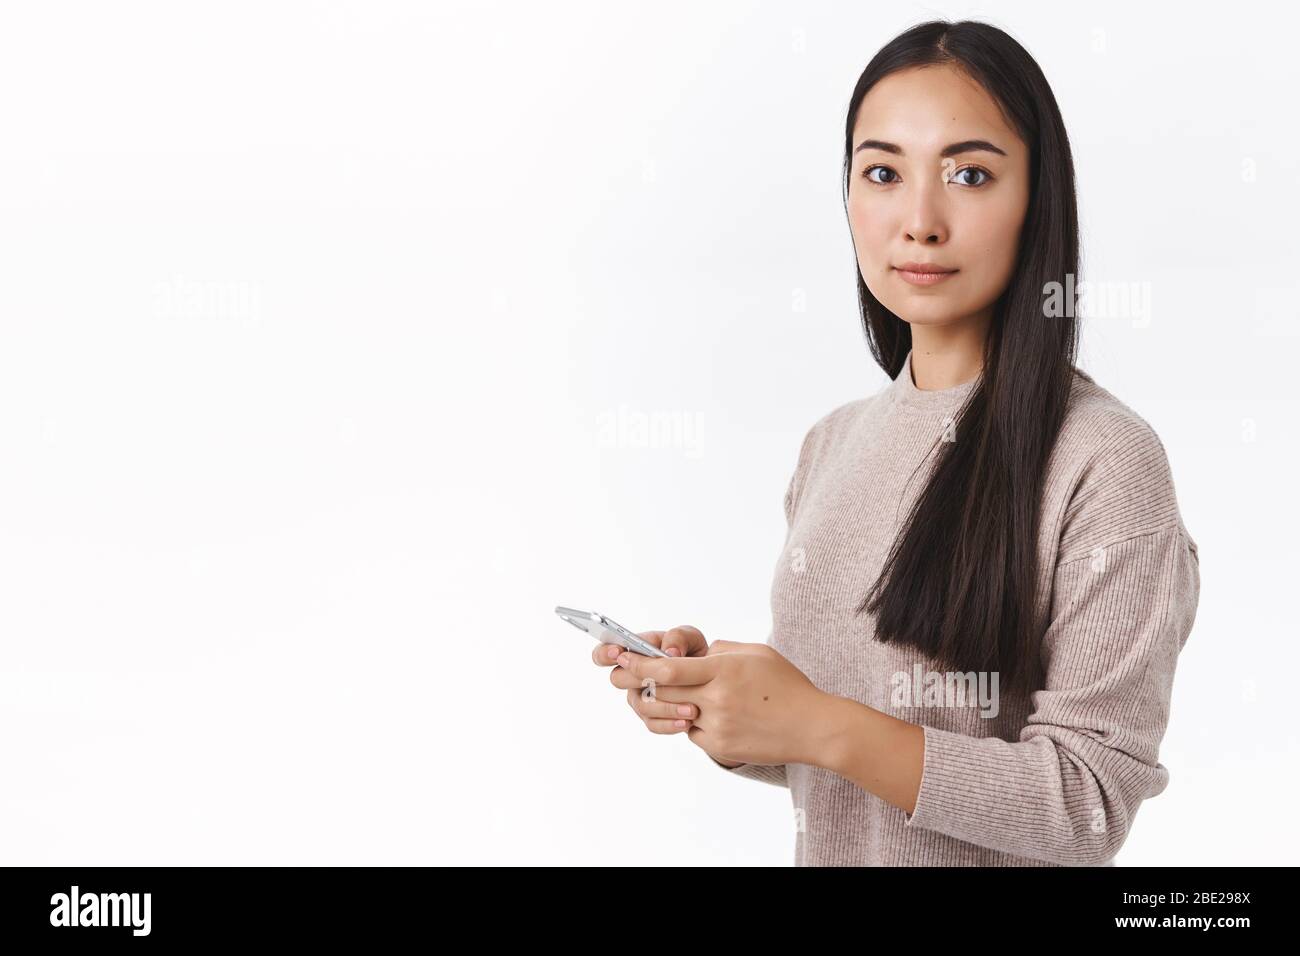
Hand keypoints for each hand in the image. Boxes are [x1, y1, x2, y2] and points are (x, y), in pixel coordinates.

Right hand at [591, 625, 708, 734]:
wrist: (709, 681)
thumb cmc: (694, 654)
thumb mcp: (691, 638)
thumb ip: (679, 637)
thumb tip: (670, 651)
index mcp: (634, 652)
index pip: (605, 652)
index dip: (605, 652)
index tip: (618, 653)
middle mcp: (632, 676)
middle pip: (618, 679)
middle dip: (636, 678)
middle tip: (657, 679)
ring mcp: (640, 698)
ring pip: (641, 705)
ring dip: (665, 706)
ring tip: (691, 708)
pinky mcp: (652, 718)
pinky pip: (653, 724)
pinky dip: (671, 723)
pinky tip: (687, 721)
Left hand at [612, 637, 833, 766]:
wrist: (813, 727)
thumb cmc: (786, 685)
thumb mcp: (756, 653)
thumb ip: (722, 649)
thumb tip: (694, 652)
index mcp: (724, 670)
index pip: (668, 668)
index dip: (641, 664)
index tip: (625, 658)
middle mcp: (717, 699)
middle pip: (664, 691)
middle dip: (646, 682)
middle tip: (634, 675)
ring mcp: (718, 726)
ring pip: (675, 712)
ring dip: (673, 703)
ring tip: (687, 693)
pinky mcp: (721, 747)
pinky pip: (692, 732)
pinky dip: (694, 721)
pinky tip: (714, 715)